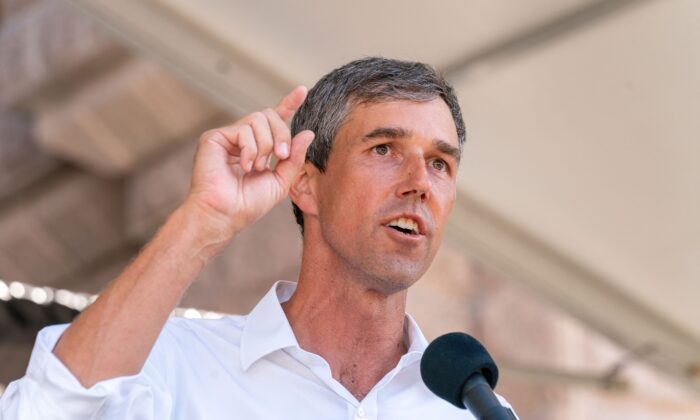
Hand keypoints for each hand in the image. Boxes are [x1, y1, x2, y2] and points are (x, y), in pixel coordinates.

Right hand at [185, 86, 313, 240]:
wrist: (225, 215)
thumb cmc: (249, 204)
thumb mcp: (281, 181)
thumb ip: (295, 158)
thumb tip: (308, 133)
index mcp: (258, 147)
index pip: (274, 120)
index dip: (288, 103)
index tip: (302, 90)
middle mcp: (242, 138)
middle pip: (269, 115)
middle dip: (281, 134)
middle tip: (281, 155)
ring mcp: (227, 137)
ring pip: (258, 119)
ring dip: (265, 145)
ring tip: (258, 167)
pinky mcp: (214, 137)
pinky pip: (243, 129)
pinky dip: (250, 149)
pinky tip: (244, 166)